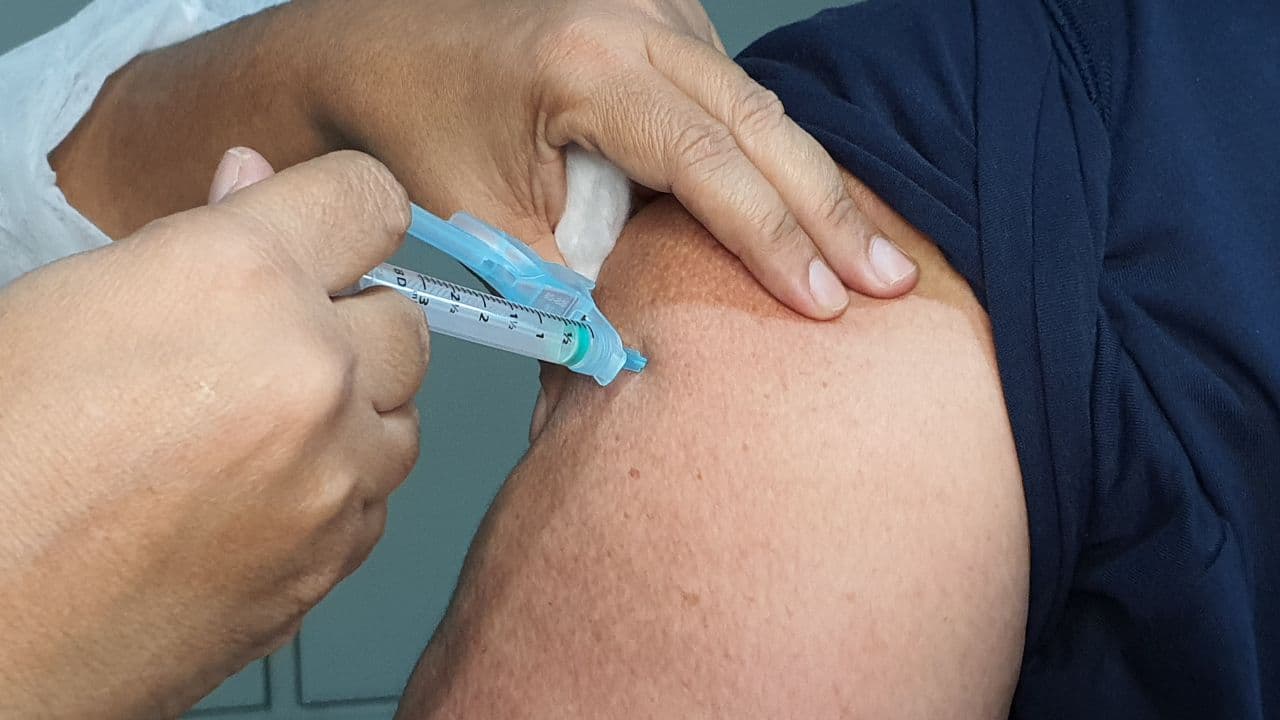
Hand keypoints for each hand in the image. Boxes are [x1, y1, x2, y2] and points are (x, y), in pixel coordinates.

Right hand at [0, 150, 427, 718]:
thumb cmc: (1, 459)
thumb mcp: (74, 302)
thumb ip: (195, 236)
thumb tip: (256, 179)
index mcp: (237, 279)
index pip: (366, 198)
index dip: (344, 210)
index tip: (334, 228)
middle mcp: (310, 371)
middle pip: (402, 317)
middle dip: (347, 324)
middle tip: (267, 349)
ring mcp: (335, 473)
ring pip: (401, 411)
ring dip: (350, 411)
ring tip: (252, 432)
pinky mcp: (338, 556)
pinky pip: (377, 495)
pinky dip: (338, 488)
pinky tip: (257, 496)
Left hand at [303, 0, 917, 317]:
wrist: (376, 46)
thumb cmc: (417, 127)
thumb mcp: (488, 219)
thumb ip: (574, 282)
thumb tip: (643, 348)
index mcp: (590, 67)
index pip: (712, 162)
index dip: (775, 238)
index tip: (825, 302)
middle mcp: (635, 21)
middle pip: (764, 125)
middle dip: (830, 210)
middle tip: (893, 281)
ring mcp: (653, 9)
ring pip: (760, 106)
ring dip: (810, 183)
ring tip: (868, 255)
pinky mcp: (659, 16)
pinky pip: (733, 91)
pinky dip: (770, 151)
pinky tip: (807, 205)